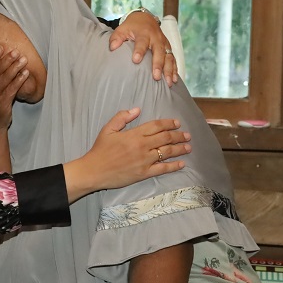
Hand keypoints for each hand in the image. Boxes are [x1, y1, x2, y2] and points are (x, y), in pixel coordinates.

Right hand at [63, 108, 190, 201]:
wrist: (94, 171)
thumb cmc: (100, 150)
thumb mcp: (108, 129)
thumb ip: (122, 117)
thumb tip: (137, 109)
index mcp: (134, 134)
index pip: (157, 126)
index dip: (169, 123)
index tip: (177, 123)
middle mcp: (142, 146)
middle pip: (166, 138)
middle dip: (178, 135)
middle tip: (187, 135)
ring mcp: (145, 160)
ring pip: (167, 152)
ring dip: (180, 149)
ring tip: (188, 147)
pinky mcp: (144, 173)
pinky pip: (163, 168)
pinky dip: (173, 166)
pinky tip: (181, 163)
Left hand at [108, 12, 178, 85]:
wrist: (145, 19)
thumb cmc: (133, 27)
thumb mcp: (122, 29)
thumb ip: (117, 38)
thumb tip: (112, 47)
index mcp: (144, 33)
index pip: (142, 42)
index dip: (139, 51)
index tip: (136, 60)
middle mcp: (156, 38)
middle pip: (159, 51)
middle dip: (158, 64)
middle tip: (156, 76)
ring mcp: (164, 43)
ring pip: (169, 57)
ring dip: (169, 70)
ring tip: (168, 82)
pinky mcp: (168, 48)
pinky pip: (173, 59)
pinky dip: (175, 69)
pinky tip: (174, 79)